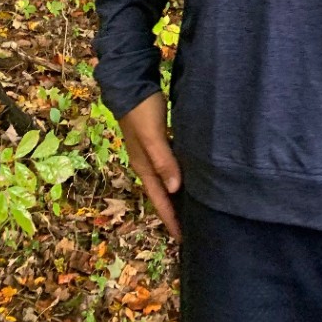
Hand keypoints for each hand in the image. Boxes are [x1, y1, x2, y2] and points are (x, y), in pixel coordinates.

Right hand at [119, 92, 182, 239]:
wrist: (129, 84)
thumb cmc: (141, 110)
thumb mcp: (152, 136)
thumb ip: (163, 160)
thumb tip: (175, 188)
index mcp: (143, 166)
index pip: (158, 198)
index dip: (170, 218)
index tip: (182, 237)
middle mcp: (145, 162)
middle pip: (161, 192)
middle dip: (173, 210)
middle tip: (190, 227)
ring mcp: (150, 151)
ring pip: (165, 178)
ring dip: (176, 193)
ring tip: (192, 205)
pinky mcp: (157, 139)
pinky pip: (169, 164)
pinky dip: (178, 174)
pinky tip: (189, 174)